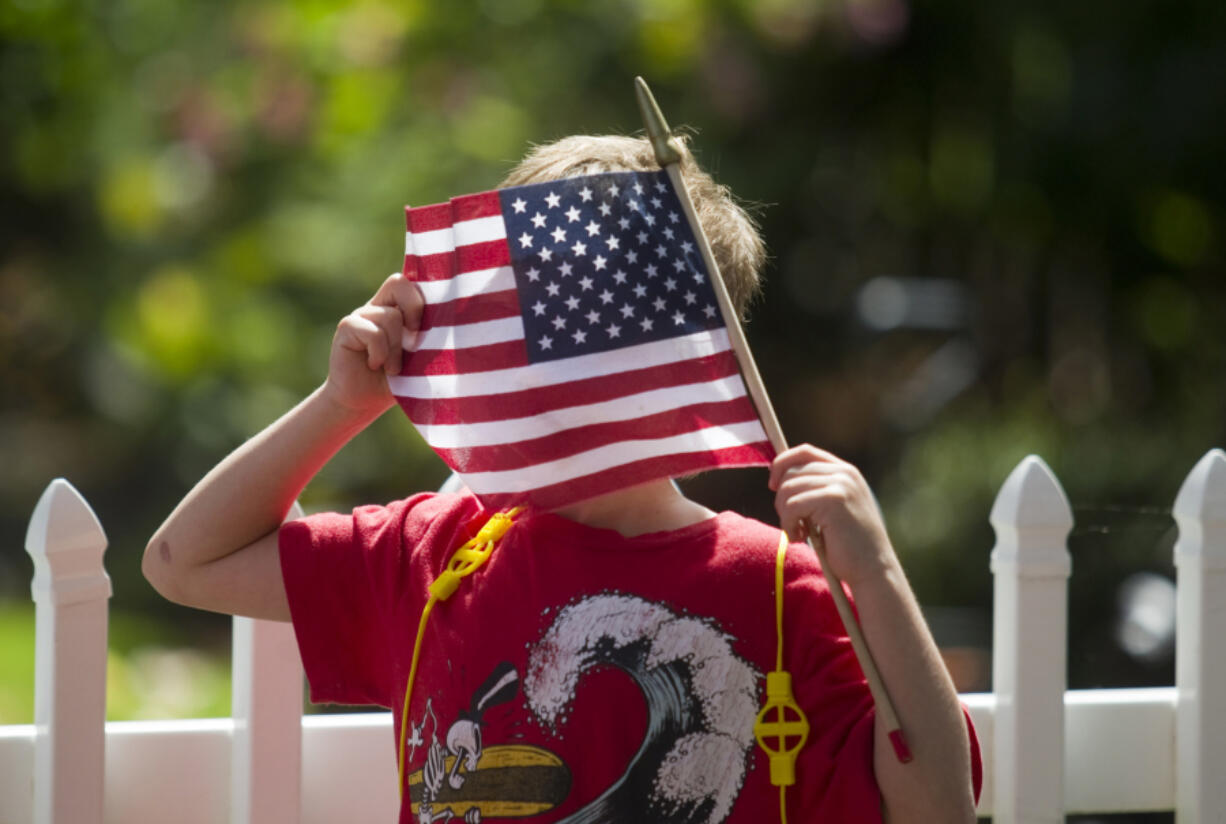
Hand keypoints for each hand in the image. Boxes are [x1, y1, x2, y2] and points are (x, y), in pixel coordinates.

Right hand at [323, 272, 423, 416]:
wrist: (363, 402)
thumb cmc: (399, 382)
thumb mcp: (422, 359)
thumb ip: (432, 339)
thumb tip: (454, 328)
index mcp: (400, 309)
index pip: (413, 283)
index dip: (424, 298)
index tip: (431, 328)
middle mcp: (379, 306)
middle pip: (398, 282)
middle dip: (414, 310)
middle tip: (415, 343)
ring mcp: (362, 315)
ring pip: (390, 316)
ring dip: (396, 349)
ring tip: (393, 368)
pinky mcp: (347, 327)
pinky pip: (372, 332)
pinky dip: (380, 353)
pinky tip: (375, 365)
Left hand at [768, 444, 897, 587]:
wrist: (873, 569)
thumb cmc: (849, 546)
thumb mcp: (833, 510)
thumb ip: (815, 490)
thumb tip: (777, 478)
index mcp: (846, 472)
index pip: (805, 452)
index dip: (782, 464)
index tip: (773, 485)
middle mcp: (844, 473)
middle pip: (791, 471)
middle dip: (781, 499)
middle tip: (792, 523)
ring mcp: (840, 484)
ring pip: (787, 489)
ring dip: (784, 516)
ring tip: (798, 533)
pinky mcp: (833, 500)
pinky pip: (791, 505)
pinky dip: (788, 525)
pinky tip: (800, 538)